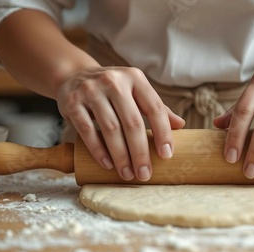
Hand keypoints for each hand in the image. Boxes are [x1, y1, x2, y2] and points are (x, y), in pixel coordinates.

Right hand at [57, 66, 184, 180]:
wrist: (74, 76)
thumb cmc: (112, 90)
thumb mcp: (135, 91)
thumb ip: (156, 107)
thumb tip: (181, 125)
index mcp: (135, 78)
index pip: (155, 108)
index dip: (163, 133)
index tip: (167, 156)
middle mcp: (114, 81)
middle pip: (132, 122)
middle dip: (140, 152)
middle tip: (145, 174)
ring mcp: (91, 91)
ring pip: (110, 128)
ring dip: (121, 155)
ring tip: (128, 174)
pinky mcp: (72, 102)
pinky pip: (87, 130)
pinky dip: (98, 150)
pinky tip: (108, 164)